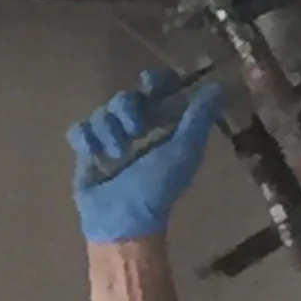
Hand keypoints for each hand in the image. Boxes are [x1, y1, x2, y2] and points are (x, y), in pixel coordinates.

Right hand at [69, 70, 225, 243]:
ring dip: (109, 129)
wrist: (122, 220)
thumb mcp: (183, 151)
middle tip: (134, 128)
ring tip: (117, 153)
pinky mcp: (88, 151)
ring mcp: (111, 139)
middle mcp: (138, 129)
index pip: (160, 90)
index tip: (150, 81)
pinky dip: (85, 138)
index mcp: (164, 126)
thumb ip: (200, 118)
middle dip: (127, 108)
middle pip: (126, 97)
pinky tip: (94, 153)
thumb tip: (220, 86)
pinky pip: (80, 129)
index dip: (156, 79)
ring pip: (102, 112)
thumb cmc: (157, 188)